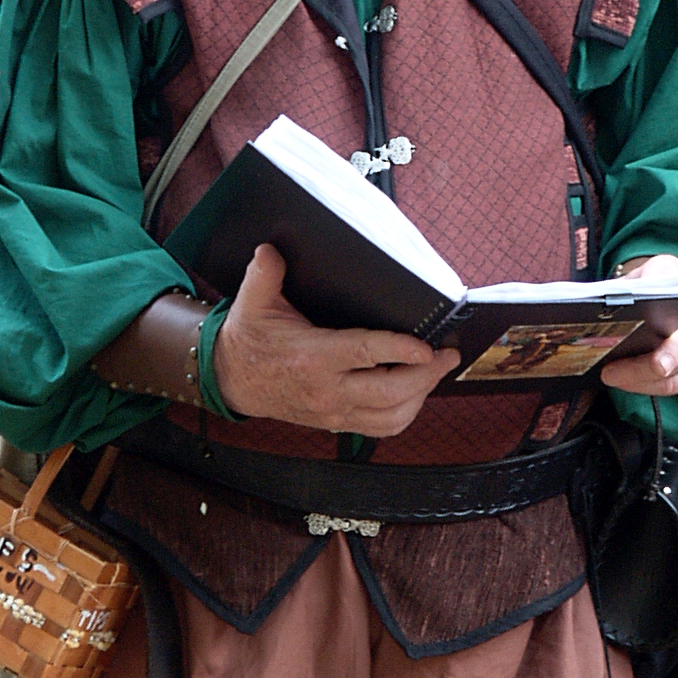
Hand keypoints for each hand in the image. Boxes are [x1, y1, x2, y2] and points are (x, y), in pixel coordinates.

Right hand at [212, 243, 460, 435]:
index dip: (401, 350)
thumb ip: (264, 274)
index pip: (366, 355)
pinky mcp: (335, 422)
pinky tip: (415, 392)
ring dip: (421, 395)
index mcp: (312, 357)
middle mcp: (327, 390)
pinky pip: (381, 428)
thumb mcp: (251, 302)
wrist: (231, 380)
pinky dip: (405, 413)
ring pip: (391, 417)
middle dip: (427, 375)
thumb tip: (270, 250)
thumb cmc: (248, 339)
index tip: (426, 345)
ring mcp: (333, 411)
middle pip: (390, 392)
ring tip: (435, 371)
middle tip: (447, 354)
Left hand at [597, 254, 677, 398]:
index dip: (675, 352)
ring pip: (675, 381)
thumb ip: (645, 281)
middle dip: (643, 371)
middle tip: (611, 373)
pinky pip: (671, 387)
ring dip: (640, 383)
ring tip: (611, 377)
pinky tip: (624, 381)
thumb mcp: (656, 268)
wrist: (671, 284)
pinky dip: (646, 387)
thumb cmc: (663, 277)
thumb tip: (623, 299)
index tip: (657, 364)